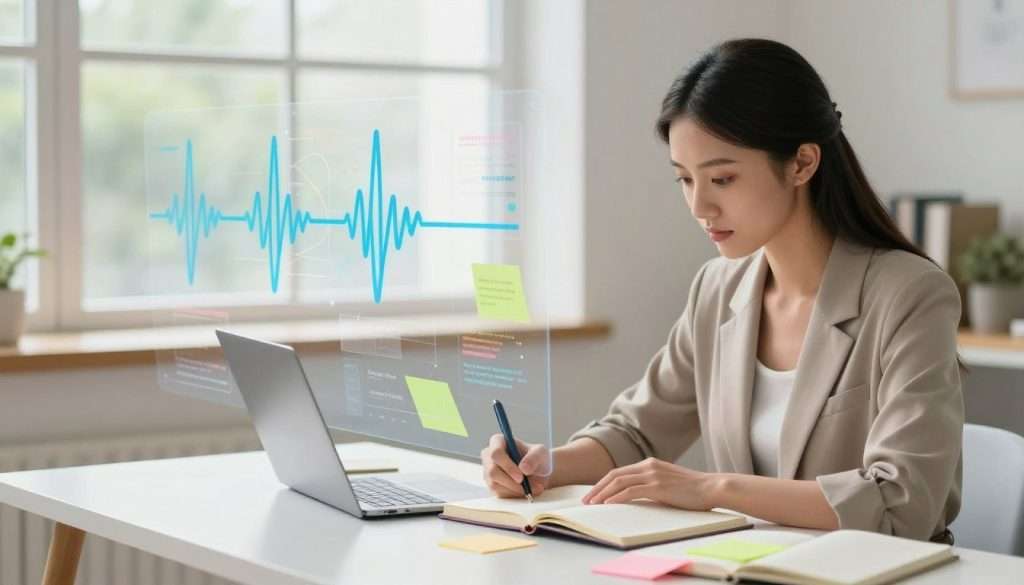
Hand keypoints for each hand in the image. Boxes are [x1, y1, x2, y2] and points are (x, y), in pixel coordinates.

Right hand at [480, 433, 551, 497]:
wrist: (538, 473)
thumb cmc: (537, 458)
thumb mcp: (541, 453)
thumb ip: (534, 458)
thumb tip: (523, 468)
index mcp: (498, 441)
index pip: (496, 453)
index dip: (507, 466)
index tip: (521, 476)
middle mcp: (489, 456)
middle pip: (492, 471)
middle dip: (511, 481)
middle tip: (528, 487)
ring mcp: (488, 471)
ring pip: (495, 484)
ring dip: (515, 489)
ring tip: (533, 488)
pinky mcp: (492, 485)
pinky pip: (499, 493)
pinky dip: (514, 494)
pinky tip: (526, 491)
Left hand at [582, 457, 717, 508]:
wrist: (711, 487)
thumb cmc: (692, 490)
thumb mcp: (667, 482)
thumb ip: (651, 484)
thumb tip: (635, 495)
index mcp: (649, 464)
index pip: (619, 472)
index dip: (603, 483)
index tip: (593, 494)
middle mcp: (648, 466)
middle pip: (614, 475)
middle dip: (597, 488)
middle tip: (586, 500)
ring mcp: (653, 475)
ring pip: (619, 482)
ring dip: (603, 494)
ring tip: (592, 504)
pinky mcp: (658, 487)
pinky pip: (631, 491)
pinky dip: (617, 497)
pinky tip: (608, 504)